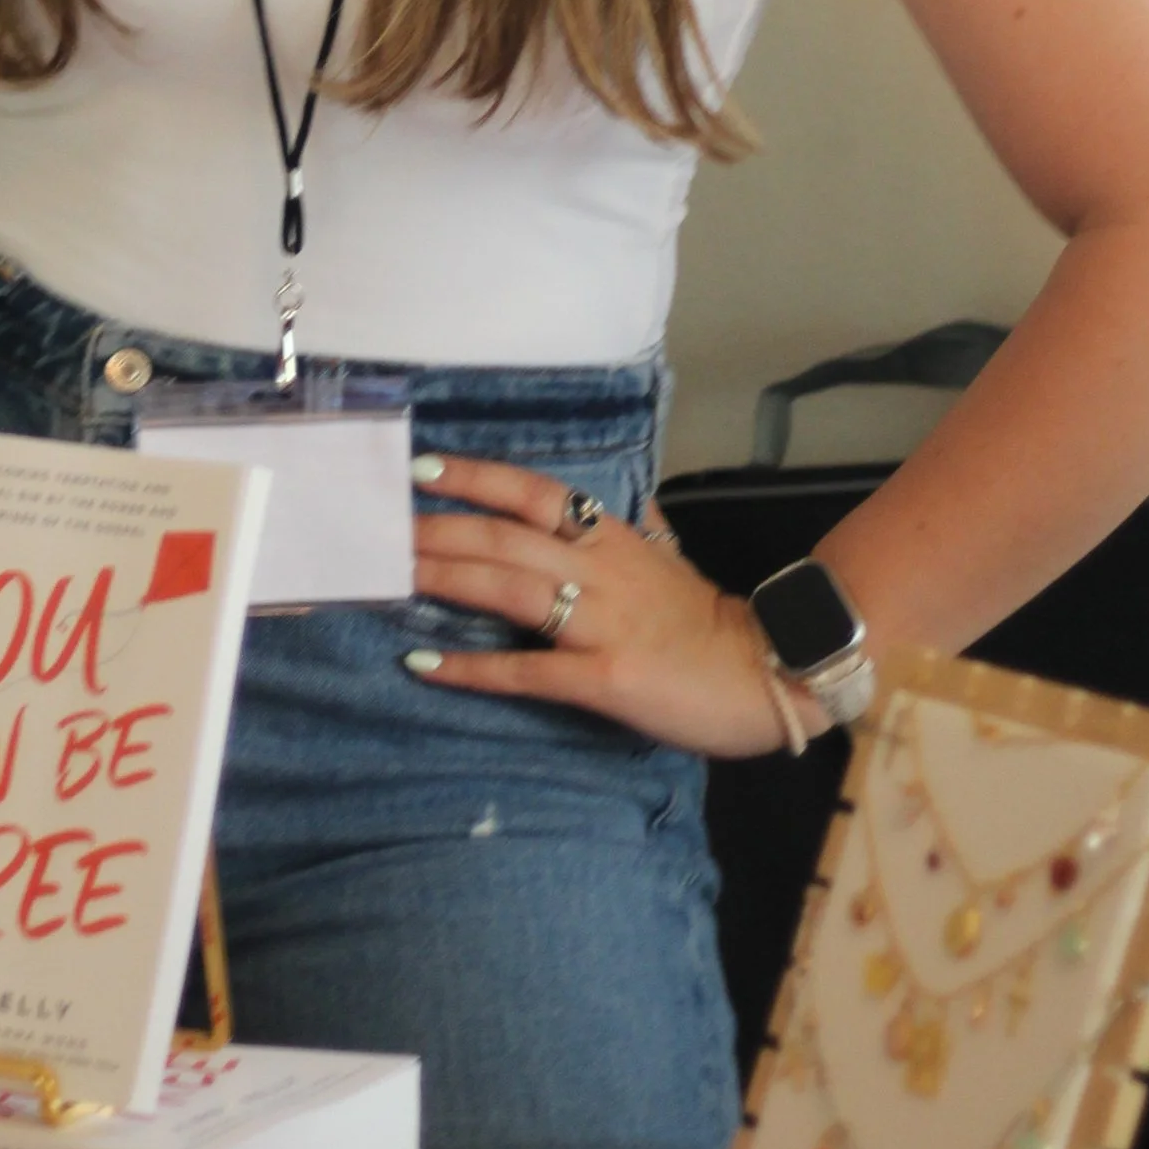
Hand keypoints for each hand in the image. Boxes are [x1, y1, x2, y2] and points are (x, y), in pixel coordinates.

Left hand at [405, 455, 791, 758]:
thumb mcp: (676, 563)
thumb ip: (648, 535)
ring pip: (509, 589)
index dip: (476, 477)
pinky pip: (528, 670)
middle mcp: (602, 571)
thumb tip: (640, 509)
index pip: (535, 494)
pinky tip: (426, 666)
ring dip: (445, 580)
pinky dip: (474, 668)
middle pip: (505, 537)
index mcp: (614, 540)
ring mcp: (603, 623)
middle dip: (437, 531)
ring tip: (391, 576)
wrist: (770, 675)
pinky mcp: (605, 678)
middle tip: (378, 527)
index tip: (422, 469)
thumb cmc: (713, 624)